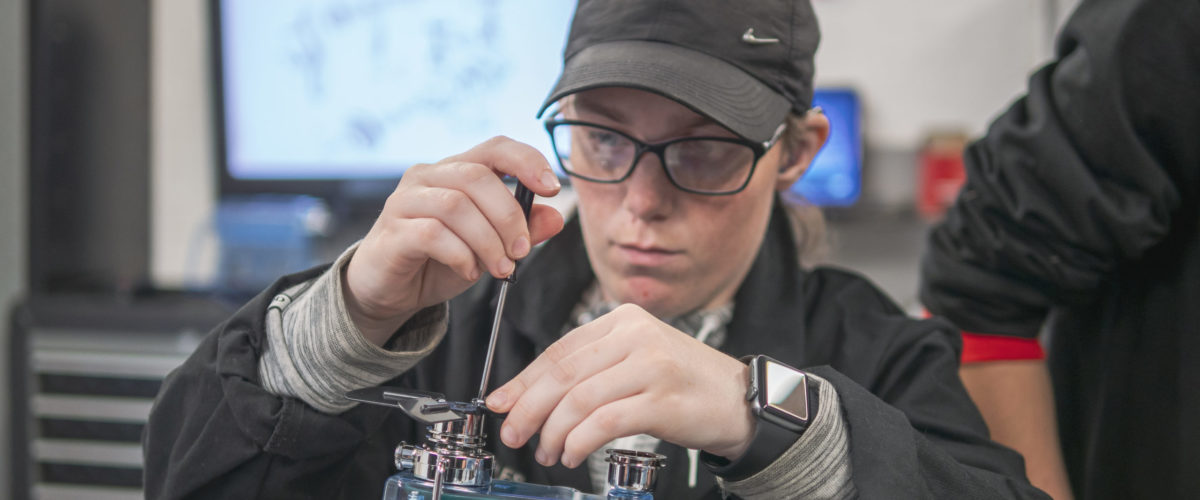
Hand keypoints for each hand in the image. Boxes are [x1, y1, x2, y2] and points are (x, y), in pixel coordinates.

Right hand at [344, 137, 564, 345]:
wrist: (389, 290)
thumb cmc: (440, 260)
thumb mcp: (490, 247)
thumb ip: (522, 231)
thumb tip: (556, 217)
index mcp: (456, 170)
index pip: (495, 148)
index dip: (527, 161)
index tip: (553, 188)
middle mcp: (428, 176)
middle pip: (478, 177)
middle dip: (509, 217)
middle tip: (521, 251)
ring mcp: (405, 201)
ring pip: (456, 206)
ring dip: (488, 241)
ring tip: (499, 268)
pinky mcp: (392, 231)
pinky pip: (432, 233)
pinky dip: (460, 254)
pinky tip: (469, 270)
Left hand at [485, 304, 755, 468]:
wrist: (739, 400)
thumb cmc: (683, 384)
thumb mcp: (635, 361)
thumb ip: (590, 371)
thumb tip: (529, 396)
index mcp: (623, 320)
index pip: (560, 351)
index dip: (524, 381)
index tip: (501, 403)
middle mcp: (636, 336)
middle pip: (564, 374)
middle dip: (530, 409)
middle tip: (513, 434)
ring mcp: (651, 366)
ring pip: (580, 399)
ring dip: (554, 432)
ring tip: (548, 452)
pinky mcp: (662, 400)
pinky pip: (605, 421)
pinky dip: (580, 441)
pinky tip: (573, 454)